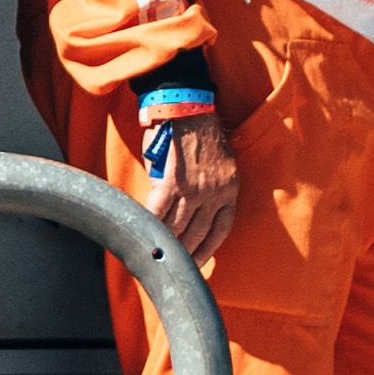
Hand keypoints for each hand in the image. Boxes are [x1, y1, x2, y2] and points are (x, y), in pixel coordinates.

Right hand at [129, 111, 241, 262]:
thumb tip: (181, 210)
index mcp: (230, 190)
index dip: (208, 250)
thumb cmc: (200, 132)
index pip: (221, 230)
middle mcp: (214, 193)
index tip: (198, 264)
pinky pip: (158, 210)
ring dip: (165, 244)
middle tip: (171, 268)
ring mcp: (193, 189)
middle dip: (184, 254)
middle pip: (197, 234)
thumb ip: (204, 189)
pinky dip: (150, 224)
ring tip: (154, 257)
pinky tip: (143, 234)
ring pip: (177, 227)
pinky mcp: (172, 181)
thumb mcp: (216, 165)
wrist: (188, 106)